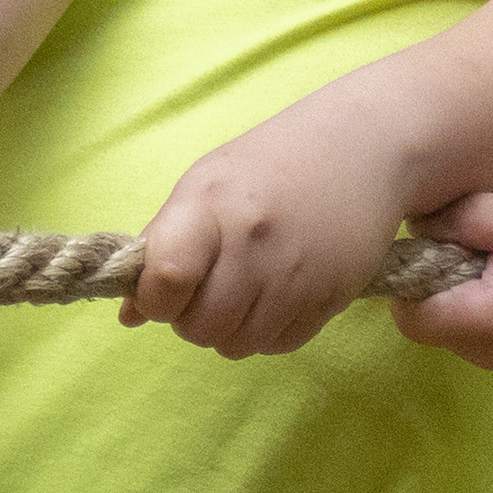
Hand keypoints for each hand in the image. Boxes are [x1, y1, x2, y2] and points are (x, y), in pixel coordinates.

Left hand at [126, 116, 424, 357]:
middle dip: (193, 318)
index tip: (161, 289)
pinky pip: (279, 345)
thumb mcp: (206, 187)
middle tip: (208, 288)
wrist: (362, 147)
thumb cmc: (268, 168)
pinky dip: (269, 331)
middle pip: (199, 326)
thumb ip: (163, 246)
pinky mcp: (331, 297)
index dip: (155, 297)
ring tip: (244, 289)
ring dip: (231, 328)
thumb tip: (130, 314)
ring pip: (237, 345)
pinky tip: (277, 294)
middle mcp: (254, 241)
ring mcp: (296, 273)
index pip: (165, 277)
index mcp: (212, 205)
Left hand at [389, 189, 492, 376]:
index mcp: (480, 325)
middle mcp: (491, 358)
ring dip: (477, 290)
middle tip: (490, 238)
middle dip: (446, 278)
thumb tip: (419, 224)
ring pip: (469, 327)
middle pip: (437, 320)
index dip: (411, 274)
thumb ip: (465, 217)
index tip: (442, 237)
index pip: (407, 313)